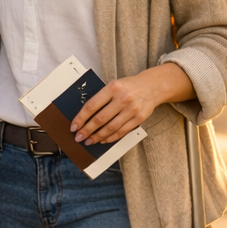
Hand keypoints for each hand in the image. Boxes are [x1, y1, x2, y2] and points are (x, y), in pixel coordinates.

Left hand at [68, 64, 191, 143]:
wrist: (152, 86)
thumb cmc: (128, 86)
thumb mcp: (113, 86)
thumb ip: (101, 98)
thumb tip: (84, 116)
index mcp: (112, 88)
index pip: (92, 106)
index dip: (81, 118)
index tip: (74, 127)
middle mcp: (122, 98)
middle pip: (100, 119)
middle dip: (87, 130)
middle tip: (79, 137)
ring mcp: (132, 109)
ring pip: (111, 127)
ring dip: (98, 137)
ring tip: (89, 141)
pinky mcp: (139, 118)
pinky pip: (122, 131)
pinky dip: (111, 137)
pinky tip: (103, 140)